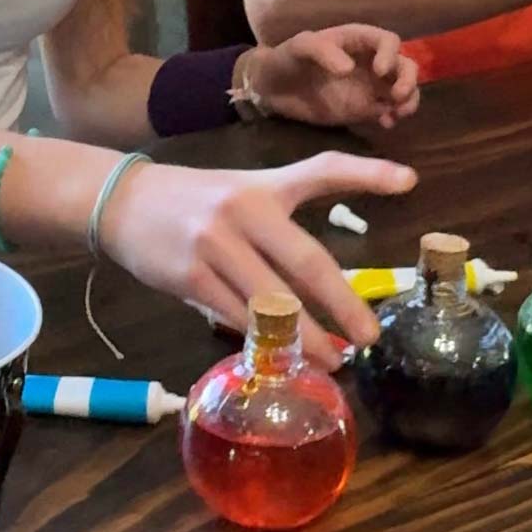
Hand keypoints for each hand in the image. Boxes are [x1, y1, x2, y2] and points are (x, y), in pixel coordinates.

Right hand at [101, 149, 417, 366]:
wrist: (122, 200)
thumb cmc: (194, 200)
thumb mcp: (243, 192)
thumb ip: (282, 223)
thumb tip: (324, 287)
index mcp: (263, 186)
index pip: (321, 171)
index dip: (365, 175)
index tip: (409, 182)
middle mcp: (244, 211)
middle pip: (305, 261)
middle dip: (342, 303)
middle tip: (368, 335)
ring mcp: (215, 245)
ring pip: (271, 302)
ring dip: (305, 338)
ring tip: (332, 360)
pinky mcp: (190, 276)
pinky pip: (235, 317)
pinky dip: (261, 341)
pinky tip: (279, 357)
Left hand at [241, 25, 419, 129]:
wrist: (271, 89)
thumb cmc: (286, 59)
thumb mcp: (299, 46)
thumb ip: (322, 51)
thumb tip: (349, 69)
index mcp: (358, 40)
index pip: (388, 41)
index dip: (390, 54)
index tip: (380, 70)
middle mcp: (370, 61)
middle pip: (405, 65)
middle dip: (408, 79)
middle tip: (397, 96)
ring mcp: (370, 86)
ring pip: (404, 88)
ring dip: (409, 99)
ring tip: (397, 113)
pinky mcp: (365, 109)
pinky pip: (390, 110)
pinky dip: (395, 116)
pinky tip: (385, 123)